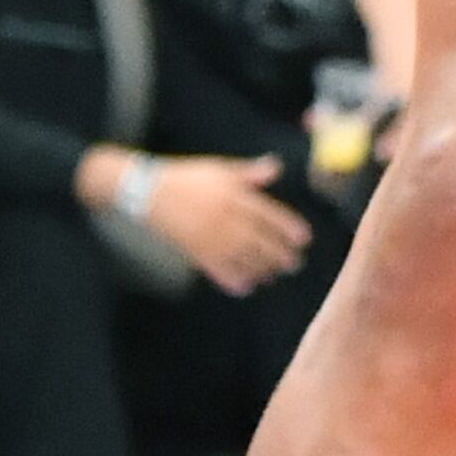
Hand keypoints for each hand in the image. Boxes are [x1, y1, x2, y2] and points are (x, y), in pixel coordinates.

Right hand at [143, 155, 312, 295]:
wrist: (152, 193)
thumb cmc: (190, 178)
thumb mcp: (222, 169)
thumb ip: (250, 173)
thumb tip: (276, 167)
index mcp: (234, 196)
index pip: (268, 215)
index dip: (287, 228)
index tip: (303, 239)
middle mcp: (225, 219)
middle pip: (258, 240)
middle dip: (278, 254)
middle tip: (295, 264)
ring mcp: (210, 237)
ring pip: (241, 258)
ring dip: (260, 269)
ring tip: (273, 276)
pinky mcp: (195, 251)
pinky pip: (216, 270)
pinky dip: (232, 280)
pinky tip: (245, 288)